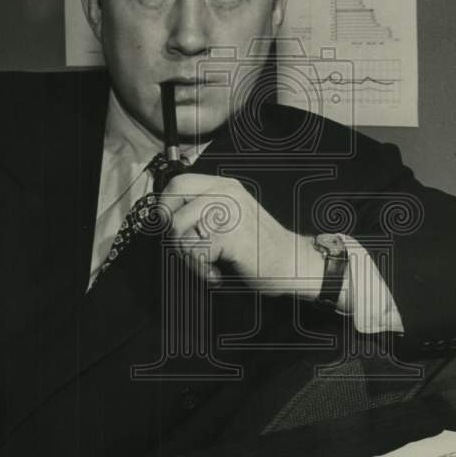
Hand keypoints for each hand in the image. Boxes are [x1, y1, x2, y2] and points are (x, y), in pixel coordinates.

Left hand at [161, 173, 324, 298]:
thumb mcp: (231, 216)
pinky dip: (202, 270)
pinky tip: (217, 272)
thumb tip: (163, 218)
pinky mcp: (230, 235)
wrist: (292, 262)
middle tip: (191, 250)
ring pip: (179, 234)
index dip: (165, 207)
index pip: (177, 183)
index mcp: (224, 186)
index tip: (169, 227)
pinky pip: (194, 254)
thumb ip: (203, 210)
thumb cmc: (259, 246)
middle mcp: (225, 194)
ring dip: (189, 258)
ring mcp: (228, 212)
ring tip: (209, 264)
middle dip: (174, 237)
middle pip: (173, 211)